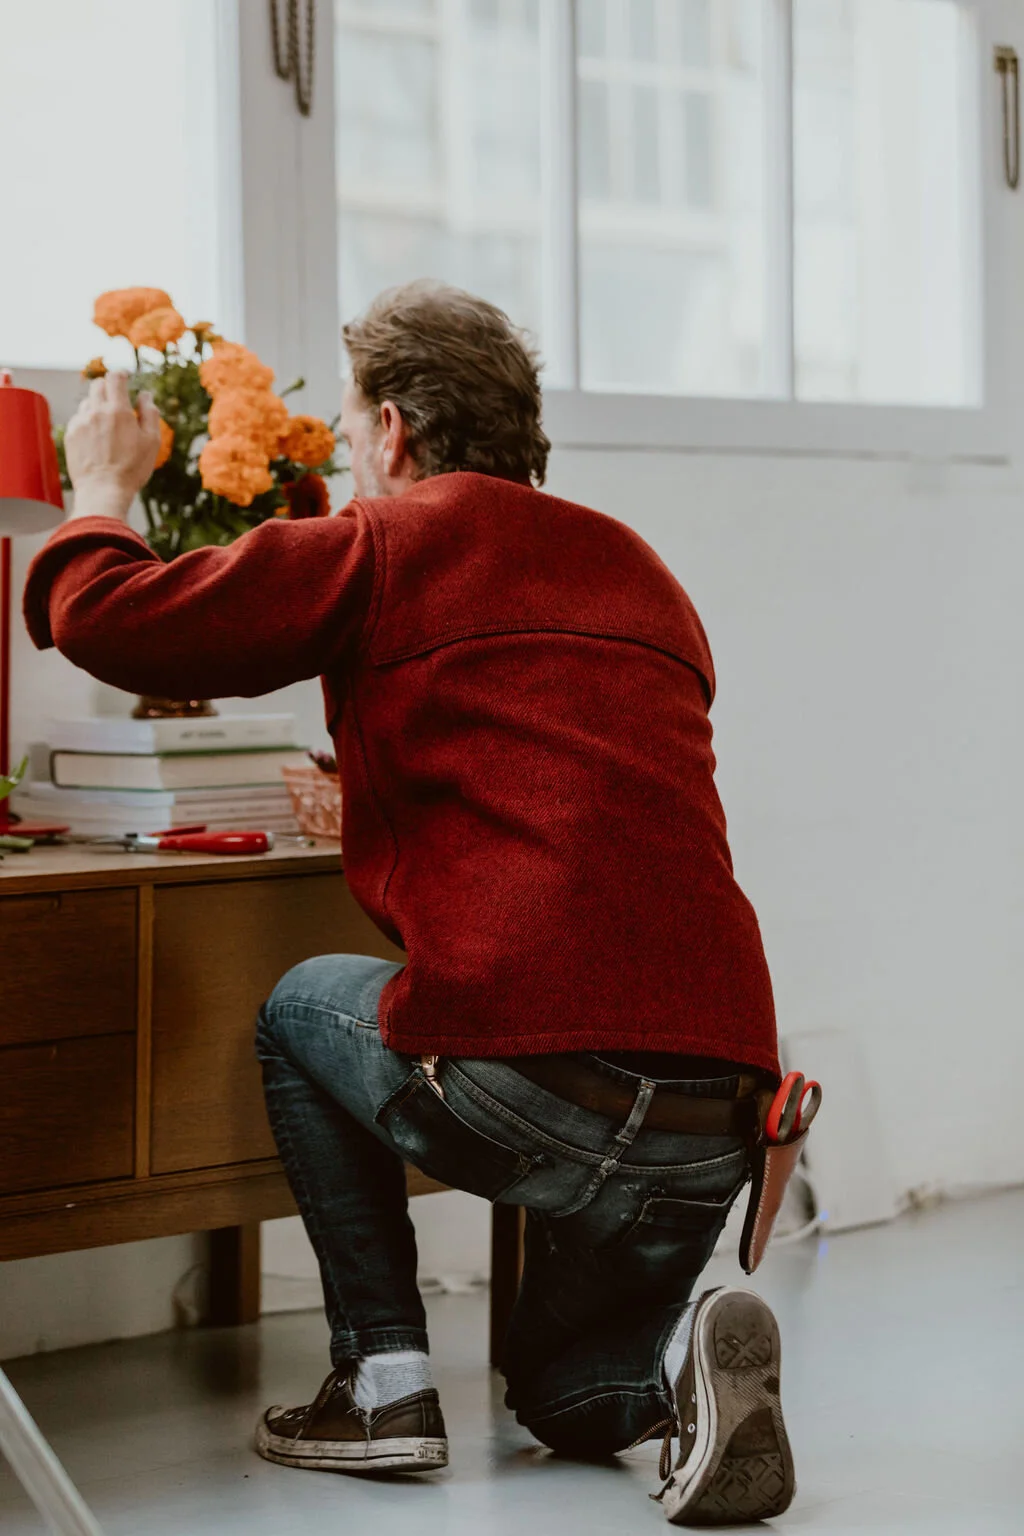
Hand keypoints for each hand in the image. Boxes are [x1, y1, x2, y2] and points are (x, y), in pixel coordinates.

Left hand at [64, 372, 161, 521]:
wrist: (103, 490)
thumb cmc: (131, 469)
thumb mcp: (152, 442)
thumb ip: (150, 413)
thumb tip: (145, 396)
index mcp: (118, 410)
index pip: (115, 377)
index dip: (121, 375)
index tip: (124, 378)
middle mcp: (96, 411)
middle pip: (98, 385)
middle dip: (108, 387)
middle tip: (116, 399)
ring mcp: (80, 422)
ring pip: (87, 401)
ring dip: (97, 405)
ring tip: (107, 423)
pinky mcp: (70, 435)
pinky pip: (78, 419)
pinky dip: (87, 421)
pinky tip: (95, 437)